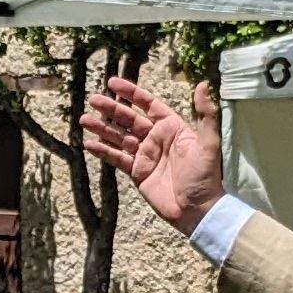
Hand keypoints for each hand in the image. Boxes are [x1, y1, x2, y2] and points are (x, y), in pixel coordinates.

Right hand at [82, 76, 224, 232]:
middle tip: (93, 99)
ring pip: (119, 137)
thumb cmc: (205, 176)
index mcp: (171, 127)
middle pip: (128, 119)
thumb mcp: (208, 143)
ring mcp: (144, 155)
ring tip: (83, 120)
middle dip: (110, 109)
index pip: (148, 104)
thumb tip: (203, 84)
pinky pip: (117, 158)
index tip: (112, 83)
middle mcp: (155, 138)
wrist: (197, 210)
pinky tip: (89, 144)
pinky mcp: (137, 172)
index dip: (130, 93)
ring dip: (102, 128)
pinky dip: (103, 151)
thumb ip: (206, 114)